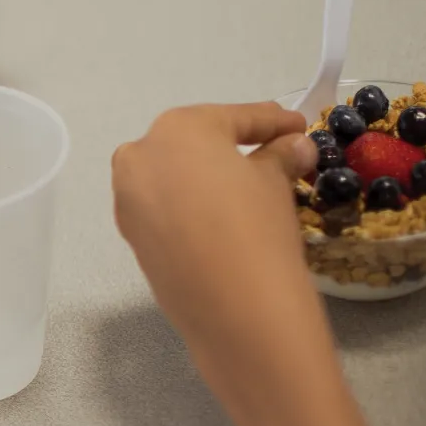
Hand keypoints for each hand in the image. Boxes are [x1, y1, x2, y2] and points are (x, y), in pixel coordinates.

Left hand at [112, 103, 324, 371]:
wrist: (232, 307)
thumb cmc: (256, 226)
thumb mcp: (274, 181)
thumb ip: (280, 154)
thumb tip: (294, 144)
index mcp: (177, 129)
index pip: (234, 118)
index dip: (272, 121)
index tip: (298, 124)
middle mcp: (139, 156)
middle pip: (194, 143)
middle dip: (232, 145)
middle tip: (274, 147)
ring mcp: (127, 197)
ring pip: (174, 175)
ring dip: (206, 175)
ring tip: (249, 182)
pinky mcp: (129, 234)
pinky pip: (163, 206)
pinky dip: (189, 203)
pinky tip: (219, 213)